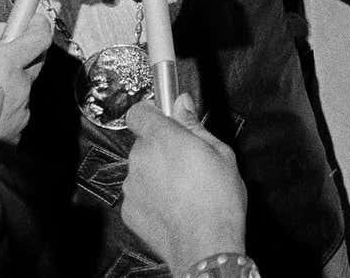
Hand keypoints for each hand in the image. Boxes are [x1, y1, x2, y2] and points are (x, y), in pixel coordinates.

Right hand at [0, 16, 52, 219]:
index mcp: (2, 68)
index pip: (38, 38)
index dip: (36, 25)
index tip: (30, 19)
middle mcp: (19, 90)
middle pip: (32, 62)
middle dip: (17, 51)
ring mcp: (20, 115)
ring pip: (20, 89)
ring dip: (5, 82)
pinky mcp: (15, 136)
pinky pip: (13, 111)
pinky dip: (0, 105)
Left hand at [123, 94, 246, 275]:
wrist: (206, 244)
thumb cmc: (218, 199)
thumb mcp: (220, 152)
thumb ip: (195, 125)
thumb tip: (183, 104)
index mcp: (163, 138)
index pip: (138, 112)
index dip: (150, 113)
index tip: (164, 118)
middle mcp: (141, 159)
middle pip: (144, 142)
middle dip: (162, 147)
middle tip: (187, 160)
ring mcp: (132, 185)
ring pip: (141, 169)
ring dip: (157, 173)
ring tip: (184, 188)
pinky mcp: (129, 209)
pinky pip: (139, 194)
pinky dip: (152, 197)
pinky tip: (175, 205)